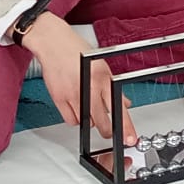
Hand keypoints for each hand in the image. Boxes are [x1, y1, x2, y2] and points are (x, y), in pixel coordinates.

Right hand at [22, 12, 126, 143]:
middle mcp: (89, 88)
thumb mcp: (102, 66)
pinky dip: (75, 119)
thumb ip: (112, 87)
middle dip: (108, 130)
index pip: (118, 108)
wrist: (54, 44)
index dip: (125, 127)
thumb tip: (124, 103)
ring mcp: (73, 95)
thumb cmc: (78, 52)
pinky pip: (71, 121)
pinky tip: (76, 108)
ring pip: (86, 123)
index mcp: (103, 79)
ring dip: (90, 120)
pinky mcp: (59, 99)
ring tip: (88, 106)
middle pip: (102, 122)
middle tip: (109, 130)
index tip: (129, 139)